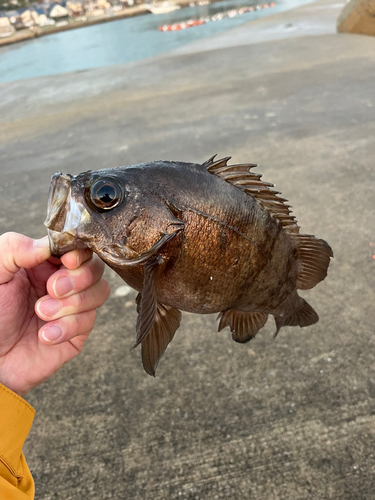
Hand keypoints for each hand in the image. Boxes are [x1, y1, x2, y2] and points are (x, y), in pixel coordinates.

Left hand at [0, 232, 109, 395]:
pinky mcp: (77, 332)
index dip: (79, 252)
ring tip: (41, 313)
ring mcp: (72, 307)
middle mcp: (63, 282)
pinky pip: (88, 321)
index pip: (77, 248)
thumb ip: (14, 248)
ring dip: (72, 304)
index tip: (67, 261)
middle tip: (52, 289)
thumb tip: (47, 245)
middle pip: (95, 268)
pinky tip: (44, 334)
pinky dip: (67, 327)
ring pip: (99, 292)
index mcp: (44, 263)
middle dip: (78, 278)